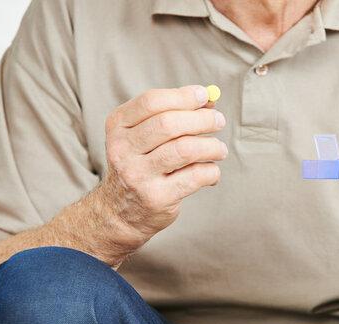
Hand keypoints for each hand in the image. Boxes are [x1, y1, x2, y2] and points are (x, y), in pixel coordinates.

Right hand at [97, 85, 227, 250]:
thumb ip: (173, 115)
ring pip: (184, 150)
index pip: (151, 102)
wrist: (120, 212)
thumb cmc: (141, 164)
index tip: (204, 96)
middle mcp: (123, 150)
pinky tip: (211, 172)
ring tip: (220, 149)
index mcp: (118, 126)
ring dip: (211, 146)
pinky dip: (211, 171)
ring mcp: (138, 175)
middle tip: (219, 121)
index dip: (183, 96)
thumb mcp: (144, 136)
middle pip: (169, 124)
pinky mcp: (157, 198)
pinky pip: (195, 176)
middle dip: (201, 119)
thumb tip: (210, 99)